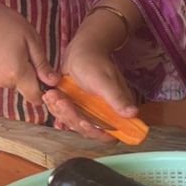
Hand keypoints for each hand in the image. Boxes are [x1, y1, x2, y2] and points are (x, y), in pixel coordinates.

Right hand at [0, 0, 55, 107]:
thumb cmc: (2, 22)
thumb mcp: (30, 38)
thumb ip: (42, 64)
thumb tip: (54, 82)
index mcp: (17, 74)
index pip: (36, 98)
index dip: (44, 89)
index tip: (46, 74)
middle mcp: (2, 82)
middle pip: (24, 88)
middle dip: (30, 75)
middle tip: (26, 50)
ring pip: (12, 81)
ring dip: (16, 70)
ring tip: (10, 46)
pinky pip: (1, 76)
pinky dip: (4, 67)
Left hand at [45, 10, 139, 136]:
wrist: (81, 50)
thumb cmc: (95, 62)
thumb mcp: (106, 81)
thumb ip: (117, 99)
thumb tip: (133, 113)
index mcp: (115, 111)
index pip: (108, 135)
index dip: (96, 133)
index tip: (83, 122)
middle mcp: (102, 115)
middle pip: (86, 130)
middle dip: (71, 116)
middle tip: (62, 100)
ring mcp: (87, 111)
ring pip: (73, 123)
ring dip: (61, 111)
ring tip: (54, 95)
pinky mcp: (75, 107)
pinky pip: (64, 115)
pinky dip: (56, 108)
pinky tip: (52, 97)